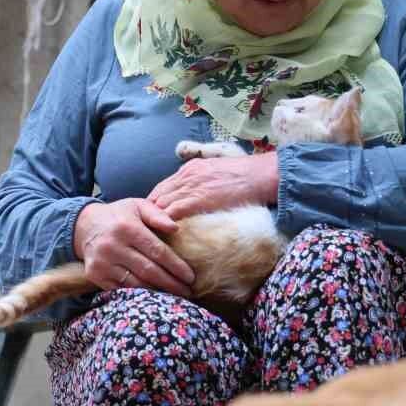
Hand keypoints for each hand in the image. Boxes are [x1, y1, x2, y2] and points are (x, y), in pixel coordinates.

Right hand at [73, 199, 195, 297]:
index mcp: (127, 228)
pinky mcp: (95, 275)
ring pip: (136, 283)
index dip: (176, 266)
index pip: (157, 251)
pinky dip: (139, 295)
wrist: (84, 226)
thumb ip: (158, 214)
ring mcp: (102, 263)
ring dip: (157, 292)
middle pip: (149, 270)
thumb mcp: (138, 206)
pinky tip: (154, 297)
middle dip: (171, 283)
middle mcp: (113, 246)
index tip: (190, 276)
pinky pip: (121, 289)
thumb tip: (176, 228)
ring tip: (175, 296)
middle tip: (188, 291)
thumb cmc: (119, 216)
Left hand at [149, 152, 278, 220]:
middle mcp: (186, 176)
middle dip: (149, 213)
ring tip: (149, 236)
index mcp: (190, 169)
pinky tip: (160, 233)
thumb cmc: (245, 176)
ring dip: (154, 220)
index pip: (162, 187)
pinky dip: (164, 222)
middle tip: (145, 230)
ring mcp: (191, 187)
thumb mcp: (217, 171)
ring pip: (161, 204)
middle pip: (157, 196)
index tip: (150, 217)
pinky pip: (173, 211)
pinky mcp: (198, 199)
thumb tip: (196, 197)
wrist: (261, 175)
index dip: (154, 203)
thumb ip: (202, 181)